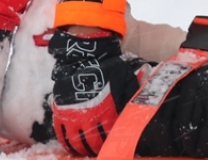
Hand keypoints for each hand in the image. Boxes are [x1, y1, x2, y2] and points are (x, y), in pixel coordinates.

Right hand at [48, 29, 145, 155]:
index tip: (113, 144)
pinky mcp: (60, 113)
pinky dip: (67, 144)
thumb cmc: (108, 69)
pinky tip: (71, 147)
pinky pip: (62, 135)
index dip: (111, 143)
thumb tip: (146, 102)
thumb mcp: (126, 80)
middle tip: (99, 152)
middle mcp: (90, 119)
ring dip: (82, 149)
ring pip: (77, 143)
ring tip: (85, 152)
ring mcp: (73, 117)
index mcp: (107, 113)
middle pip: (93, 143)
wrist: (83, 57)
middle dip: (96, 149)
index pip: (110, 137)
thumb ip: (134, 94)